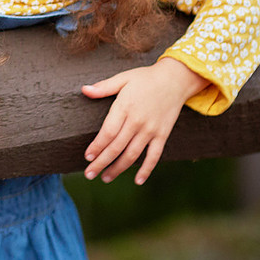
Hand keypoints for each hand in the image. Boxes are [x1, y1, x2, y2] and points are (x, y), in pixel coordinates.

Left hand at [81, 57, 209, 184]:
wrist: (176, 79)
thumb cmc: (145, 78)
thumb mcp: (123, 79)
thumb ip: (103, 87)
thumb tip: (84, 90)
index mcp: (124, 107)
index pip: (107, 132)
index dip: (97, 147)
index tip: (87, 157)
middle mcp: (137, 121)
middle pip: (116, 147)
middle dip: (101, 162)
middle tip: (89, 174)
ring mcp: (151, 130)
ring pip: (132, 154)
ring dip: (118, 168)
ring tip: (106, 178)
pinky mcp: (163, 135)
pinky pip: (154, 156)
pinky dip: (146, 169)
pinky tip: (138, 180)